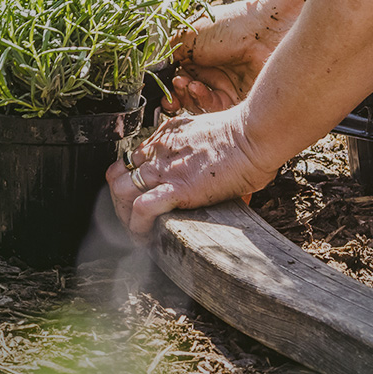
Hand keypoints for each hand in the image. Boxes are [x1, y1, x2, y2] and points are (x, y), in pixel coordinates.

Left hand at [107, 108, 275, 237]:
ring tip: (140, 232)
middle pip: (117, 177)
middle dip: (120, 202)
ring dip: (125, 217)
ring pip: (120, 192)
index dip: (130, 184)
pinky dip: (139, 226)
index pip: (129, 161)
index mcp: (164, 137)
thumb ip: (199, 152)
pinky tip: (148, 238)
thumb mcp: (209, 136)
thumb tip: (210, 175)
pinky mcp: (177, 187)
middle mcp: (157, 151)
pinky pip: (141, 208)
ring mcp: (164, 169)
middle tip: (134, 220)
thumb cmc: (246, 136)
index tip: (138, 200)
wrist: (255, 135)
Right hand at [163, 0, 292, 113]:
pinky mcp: (238, 100)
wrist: (264, 30)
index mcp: (199, 56)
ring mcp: (225, 87)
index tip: (162, 89)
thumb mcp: (188, 36)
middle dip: (176, 94)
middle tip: (174, 88)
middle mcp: (212, 73)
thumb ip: (168, 55)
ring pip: (199, 104)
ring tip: (188, 85)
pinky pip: (215, 110)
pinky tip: (198, 89)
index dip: (168, 86)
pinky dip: (203, 101)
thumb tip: (153, 71)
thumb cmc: (228, 26)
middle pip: (187, 95)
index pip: (178, 78)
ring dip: (188, 97)